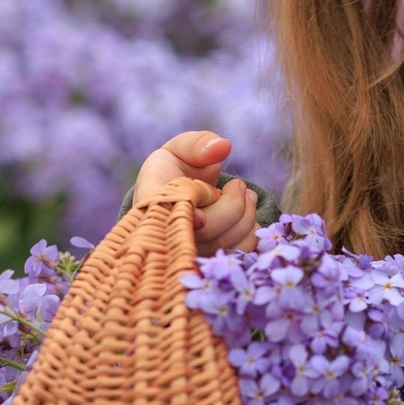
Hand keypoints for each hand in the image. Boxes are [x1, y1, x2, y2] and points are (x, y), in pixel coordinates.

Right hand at [132, 129, 258, 256]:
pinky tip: (247, 212)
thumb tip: (222, 146)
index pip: (163, 218)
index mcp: (151, 203)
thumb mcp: (181, 148)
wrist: (181, 192)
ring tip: (245, 194)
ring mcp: (190, 251)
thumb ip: (197, 145)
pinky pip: (239, 254)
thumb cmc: (177, 167)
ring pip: (226, 243)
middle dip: (233, 204)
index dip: (186, 217)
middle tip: (237, 185)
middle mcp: (168, 234)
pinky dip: (252, 232)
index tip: (203, 210)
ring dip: (246, 216)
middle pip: (206, 230)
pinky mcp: (210, 260)